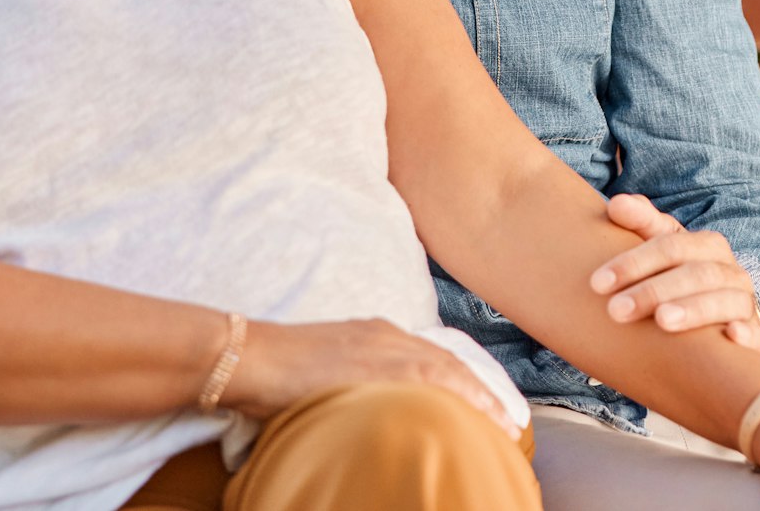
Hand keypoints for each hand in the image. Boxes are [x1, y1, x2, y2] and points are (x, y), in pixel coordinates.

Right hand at [221, 317, 521, 437]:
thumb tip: (367, 412)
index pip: (432, 359)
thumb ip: (353, 385)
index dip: (464, 382)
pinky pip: (434, 380)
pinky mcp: (378, 364)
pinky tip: (480, 417)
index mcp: (376, 335)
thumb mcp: (325, 372)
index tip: (486, 403)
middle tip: (510, 419)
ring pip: (448, 371)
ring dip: (481, 398)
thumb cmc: (275, 370)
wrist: (249, 357)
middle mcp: (387, 336)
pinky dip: (462, 397)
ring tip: (506, 425)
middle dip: (483, 391)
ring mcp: (384, 347)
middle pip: (449, 363)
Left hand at [591, 193, 759, 357]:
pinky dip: (753, 336)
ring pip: (728, 303)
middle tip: (616, 310)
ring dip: (695, 310)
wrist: (720, 314)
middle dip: (654, 291)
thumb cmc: (681, 277)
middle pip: (696, 275)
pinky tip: (732, 336)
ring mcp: (748, 305)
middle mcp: (732, 272)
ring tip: (663, 321)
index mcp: (708, 246)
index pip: (670, 247)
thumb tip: (617, 204)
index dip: (634, 262)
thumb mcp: (662, 248)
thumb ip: (641, 224)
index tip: (598, 282)